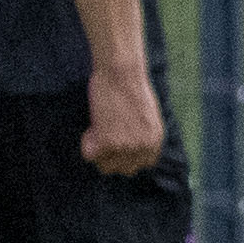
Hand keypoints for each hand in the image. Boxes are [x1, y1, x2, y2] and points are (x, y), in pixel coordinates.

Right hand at [82, 59, 166, 176]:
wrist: (121, 72)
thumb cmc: (131, 87)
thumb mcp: (147, 115)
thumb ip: (142, 135)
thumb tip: (130, 150)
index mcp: (156, 140)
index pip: (142, 165)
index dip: (127, 156)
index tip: (117, 144)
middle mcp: (143, 147)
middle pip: (122, 169)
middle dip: (111, 155)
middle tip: (105, 133)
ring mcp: (126, 147)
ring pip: (104, 166)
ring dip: (98, 150)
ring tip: (100, 126)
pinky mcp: (108, 143)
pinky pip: (90, 156)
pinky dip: (87, 143)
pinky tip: (93, 125)